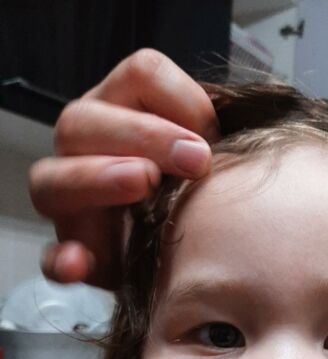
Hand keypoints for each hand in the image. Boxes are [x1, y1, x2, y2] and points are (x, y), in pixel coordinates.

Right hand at [29, 49, 217, 289]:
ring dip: (97, 178)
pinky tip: (78, 264)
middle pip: (82, 121)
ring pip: (52, 180)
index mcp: (124, 108)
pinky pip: (52, 256)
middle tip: (195, 162)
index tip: (216, 137)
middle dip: (142, 135)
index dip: (182, 98)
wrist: (192, 252)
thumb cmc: (203, 190)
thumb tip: (223, 140)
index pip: (141, 75)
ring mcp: (70, 199)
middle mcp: (85, 146)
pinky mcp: (74, 252)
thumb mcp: (214, 157)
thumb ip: (216, 140)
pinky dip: (62, 259)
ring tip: (142, 184)